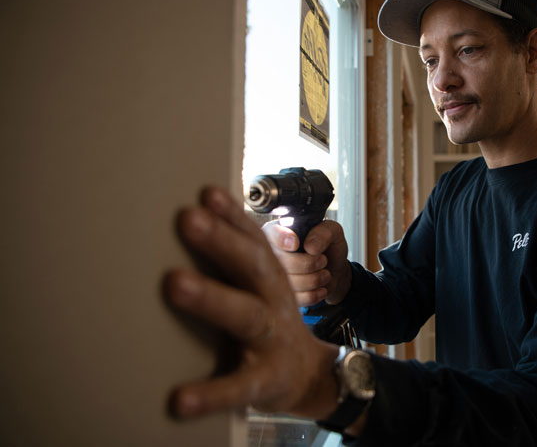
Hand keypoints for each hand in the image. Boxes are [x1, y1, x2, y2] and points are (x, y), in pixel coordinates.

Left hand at [164, 186, 338, 419]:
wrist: (307, 375)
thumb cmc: (270, 322)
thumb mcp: (260, 288)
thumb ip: (234, 260)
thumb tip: (193, 217)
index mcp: (270, 278)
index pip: (254, 241)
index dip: (233, 216)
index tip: (207, 192)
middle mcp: (274, 302)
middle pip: (252, 267)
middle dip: (222, 242)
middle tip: (188, 219)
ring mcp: (271, 340)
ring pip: (245, 315)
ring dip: (211, 297)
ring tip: (174, 283)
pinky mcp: (264, 381)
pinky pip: (238, 386)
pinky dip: (210, 392)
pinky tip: (180, 398)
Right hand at [262, 219, 351, 306]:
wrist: (334, 271)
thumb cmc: (329, 248)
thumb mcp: (333, 232)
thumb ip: (323, 232)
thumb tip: (310, 246)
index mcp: (280, 231)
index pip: (272, 233)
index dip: (282, 239)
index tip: (296, 244)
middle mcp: (272, 253)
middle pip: (283, 262)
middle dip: (309, 263)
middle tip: (323, 260)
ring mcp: (275, 276)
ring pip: (291, 283)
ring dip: (315, 279)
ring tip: (325, 273)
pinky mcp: (284, 294)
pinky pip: (298, 298)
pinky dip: (315, 294)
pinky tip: (321, 287)